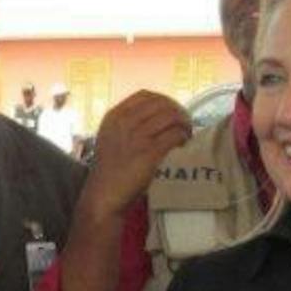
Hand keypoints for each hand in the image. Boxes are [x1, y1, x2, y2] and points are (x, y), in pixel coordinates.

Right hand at [76, 91, 190, 221]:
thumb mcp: (110, 138)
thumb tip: (156, 114)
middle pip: (162, 104)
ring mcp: (137, 137)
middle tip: (185, 123)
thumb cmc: (110, 170)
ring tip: (186, 134)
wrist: (104, 195)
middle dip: (178, 111)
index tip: (171, 111)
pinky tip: (183, 144)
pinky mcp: (149, 152)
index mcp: (114, 116)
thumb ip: (126, 124)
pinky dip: (183, 137)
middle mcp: (125, 123)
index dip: (163, 100)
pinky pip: (175, 135)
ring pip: (172, 117)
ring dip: (184, 124)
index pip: (145, 95)